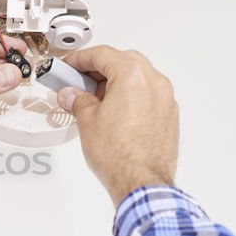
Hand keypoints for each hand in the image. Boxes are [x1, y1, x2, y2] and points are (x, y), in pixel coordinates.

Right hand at [56, 46, 178, 205]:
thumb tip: (71, 95)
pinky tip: (112, 113)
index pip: (103, 54)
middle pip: (123, 61)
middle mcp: (154, 82)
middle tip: (78, 81)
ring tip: (93, 100)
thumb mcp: (87, 120)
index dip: (79, 58)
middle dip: (98, 69)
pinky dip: (129, 97)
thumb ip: (77, 100)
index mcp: (133, 75)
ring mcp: (165, 99)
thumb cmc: (119, 154)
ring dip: (115, 82)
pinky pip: (147, 96)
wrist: (140, 181)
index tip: (68, 65)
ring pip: (138, 78)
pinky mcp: (168, 116)